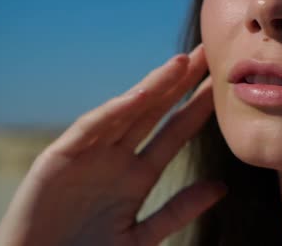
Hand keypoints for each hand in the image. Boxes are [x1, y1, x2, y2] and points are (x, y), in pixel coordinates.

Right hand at [0, 45, 223, 245]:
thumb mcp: (141, 237)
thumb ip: (177, 211)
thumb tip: (221, 187)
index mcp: (137, 176)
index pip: (175, 133)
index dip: (197, 108)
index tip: (221, 86)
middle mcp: (116, 158)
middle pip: (154, 112)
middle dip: (179, 83)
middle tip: (206, 53)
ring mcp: (89, 154)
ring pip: (126, 112)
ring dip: (153, 87)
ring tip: (180, 64)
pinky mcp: (60, 157)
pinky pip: (90, 130)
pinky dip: (112, 113)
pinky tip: (138, 96)